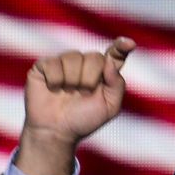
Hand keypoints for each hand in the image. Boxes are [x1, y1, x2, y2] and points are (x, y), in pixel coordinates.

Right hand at [15, 37, 135, 174]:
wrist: (56, 131)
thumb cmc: (84, 120)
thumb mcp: (109, 107)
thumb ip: (116, 84)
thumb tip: (110, 62)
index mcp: (103, 73)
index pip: (114, 54)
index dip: (121, 47)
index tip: (129, 43)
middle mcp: (84, 64)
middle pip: (94, 56)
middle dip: (90, 79)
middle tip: (83, 94)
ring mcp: (64, 63)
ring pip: (73, 57)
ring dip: (73, 80)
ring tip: (68, 93)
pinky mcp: (44, 66)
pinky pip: (53, 62)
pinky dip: (55, 79)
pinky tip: (53, 88)